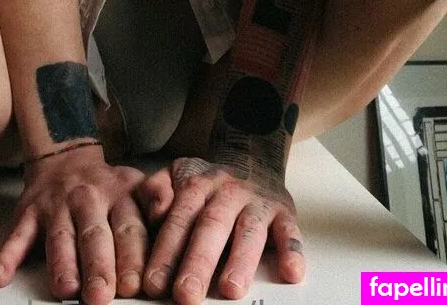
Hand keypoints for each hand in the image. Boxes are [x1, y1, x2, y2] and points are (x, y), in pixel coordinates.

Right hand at [0, 143, 146, 303]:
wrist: (65, 155)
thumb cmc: (105, 185)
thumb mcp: (136, 185)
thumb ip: (155, 201)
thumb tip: (170, 212)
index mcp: (119, 195)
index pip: (129, 229)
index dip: (132, 258)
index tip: (136, 285)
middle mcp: (88, 200)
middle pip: (94, 236)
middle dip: (99, 267)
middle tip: (102, 296)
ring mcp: (56, 206)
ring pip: (58, 238)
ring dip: (61, 265)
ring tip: (66, 289)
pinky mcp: (28, 213)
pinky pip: (16, 235)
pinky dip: (6, 256)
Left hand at [137, 156, 304, 302]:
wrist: (251, 156)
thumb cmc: (207, 181)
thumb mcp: (175, 175)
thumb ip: (155, 191)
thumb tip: (155, 212)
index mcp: (198, 185)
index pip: (180, 219)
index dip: (166, 250)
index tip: (154, 282)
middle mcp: (228, 192)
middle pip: (212, 226)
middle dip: (198, 261)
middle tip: (186, 294)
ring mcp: (257, 202)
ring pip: (250, 230)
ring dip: (241, 260)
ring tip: (230, 289)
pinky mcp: (284, 212)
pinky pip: (290, 230)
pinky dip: (292, 251)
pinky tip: (291, 272)